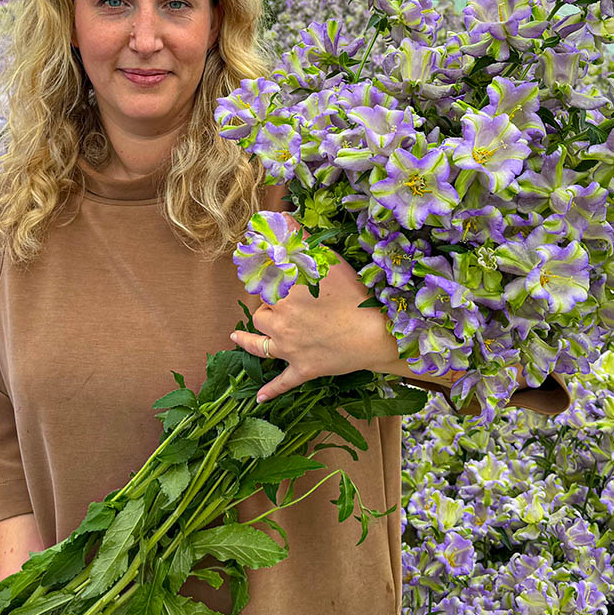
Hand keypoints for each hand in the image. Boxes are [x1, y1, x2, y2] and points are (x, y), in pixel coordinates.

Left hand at [230, 245, 401, 402]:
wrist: (375, 332)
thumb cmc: (354, 293)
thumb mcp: (328, 259)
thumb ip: (300, 237)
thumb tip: (280, 216)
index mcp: (284, 294)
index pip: (262, 285)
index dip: (264, 280)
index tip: (263, 276)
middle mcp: (280, 321)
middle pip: (260, 313)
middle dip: (265, 307)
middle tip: (277, 303)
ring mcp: (289, 348)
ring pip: (259, 342)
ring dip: (250, 339)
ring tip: (238, 336)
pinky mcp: (302, 369)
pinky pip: (282, 382)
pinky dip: (270, 390)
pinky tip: (258, 398)